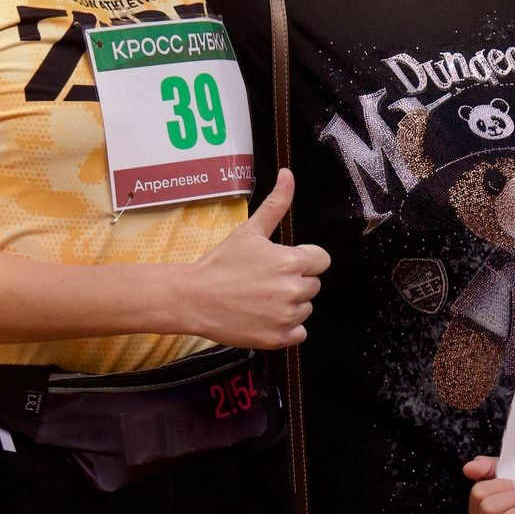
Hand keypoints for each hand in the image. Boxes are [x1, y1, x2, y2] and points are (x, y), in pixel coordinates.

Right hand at [185, 171, 330, 349]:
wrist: (193, 298)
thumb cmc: (219, 265)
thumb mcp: (249, 230)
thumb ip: (276, 203)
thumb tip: (288, 175)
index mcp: (292, 261)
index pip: (321, 260)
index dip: (303, 260)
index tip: (282, 263)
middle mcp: (294, 290)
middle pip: (313, 285)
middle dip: (294, 282)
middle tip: (264, 281)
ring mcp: (287, 316)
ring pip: (305, 309)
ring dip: (289, 305)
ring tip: (260, 298)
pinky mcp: (278, 338)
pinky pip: (299, 333)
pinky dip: (285, 328)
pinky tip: (264, 317)